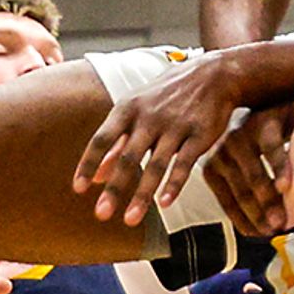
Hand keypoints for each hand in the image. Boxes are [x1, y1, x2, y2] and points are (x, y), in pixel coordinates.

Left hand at [76, 45, 293, 226]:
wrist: (215, 74)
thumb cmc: (169, 93)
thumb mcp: (137, 109)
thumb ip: (116, 142)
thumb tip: (94, 175)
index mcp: (129, 108)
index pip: (102, 139)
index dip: (89, 163)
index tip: (78, 189)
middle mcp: (150, 117)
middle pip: (128, 157)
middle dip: (115, 188)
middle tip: (101, 214)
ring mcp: (176, 126)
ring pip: (156, 164)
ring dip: (142, 194)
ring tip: (131, 220)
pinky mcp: (200, 135)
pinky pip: (184, 163)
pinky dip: (174, 184)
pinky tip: (164, 203)